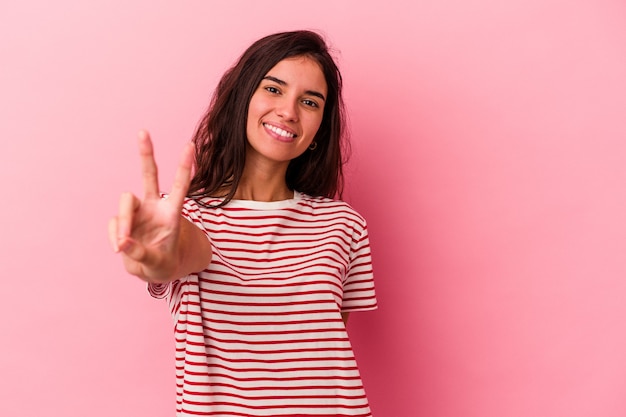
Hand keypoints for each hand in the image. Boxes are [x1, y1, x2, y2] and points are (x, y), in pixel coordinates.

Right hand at [108, 130, 193, 281]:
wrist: (151, 268)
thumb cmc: (162, 263)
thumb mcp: (158, 264)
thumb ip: (142, 254)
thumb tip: (123, 243)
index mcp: (171, 213)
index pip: (179, 186)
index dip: (184, 167)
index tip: (190, 145)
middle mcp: (154, 206)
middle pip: (149, 175)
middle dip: (146, 154)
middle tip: (143, 132)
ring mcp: (137, 211)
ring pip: (125, 201)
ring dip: (122, 221)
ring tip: (122, 245)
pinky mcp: (123, 220)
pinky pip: (114, 224)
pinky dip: (114, 236)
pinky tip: (121, 248)